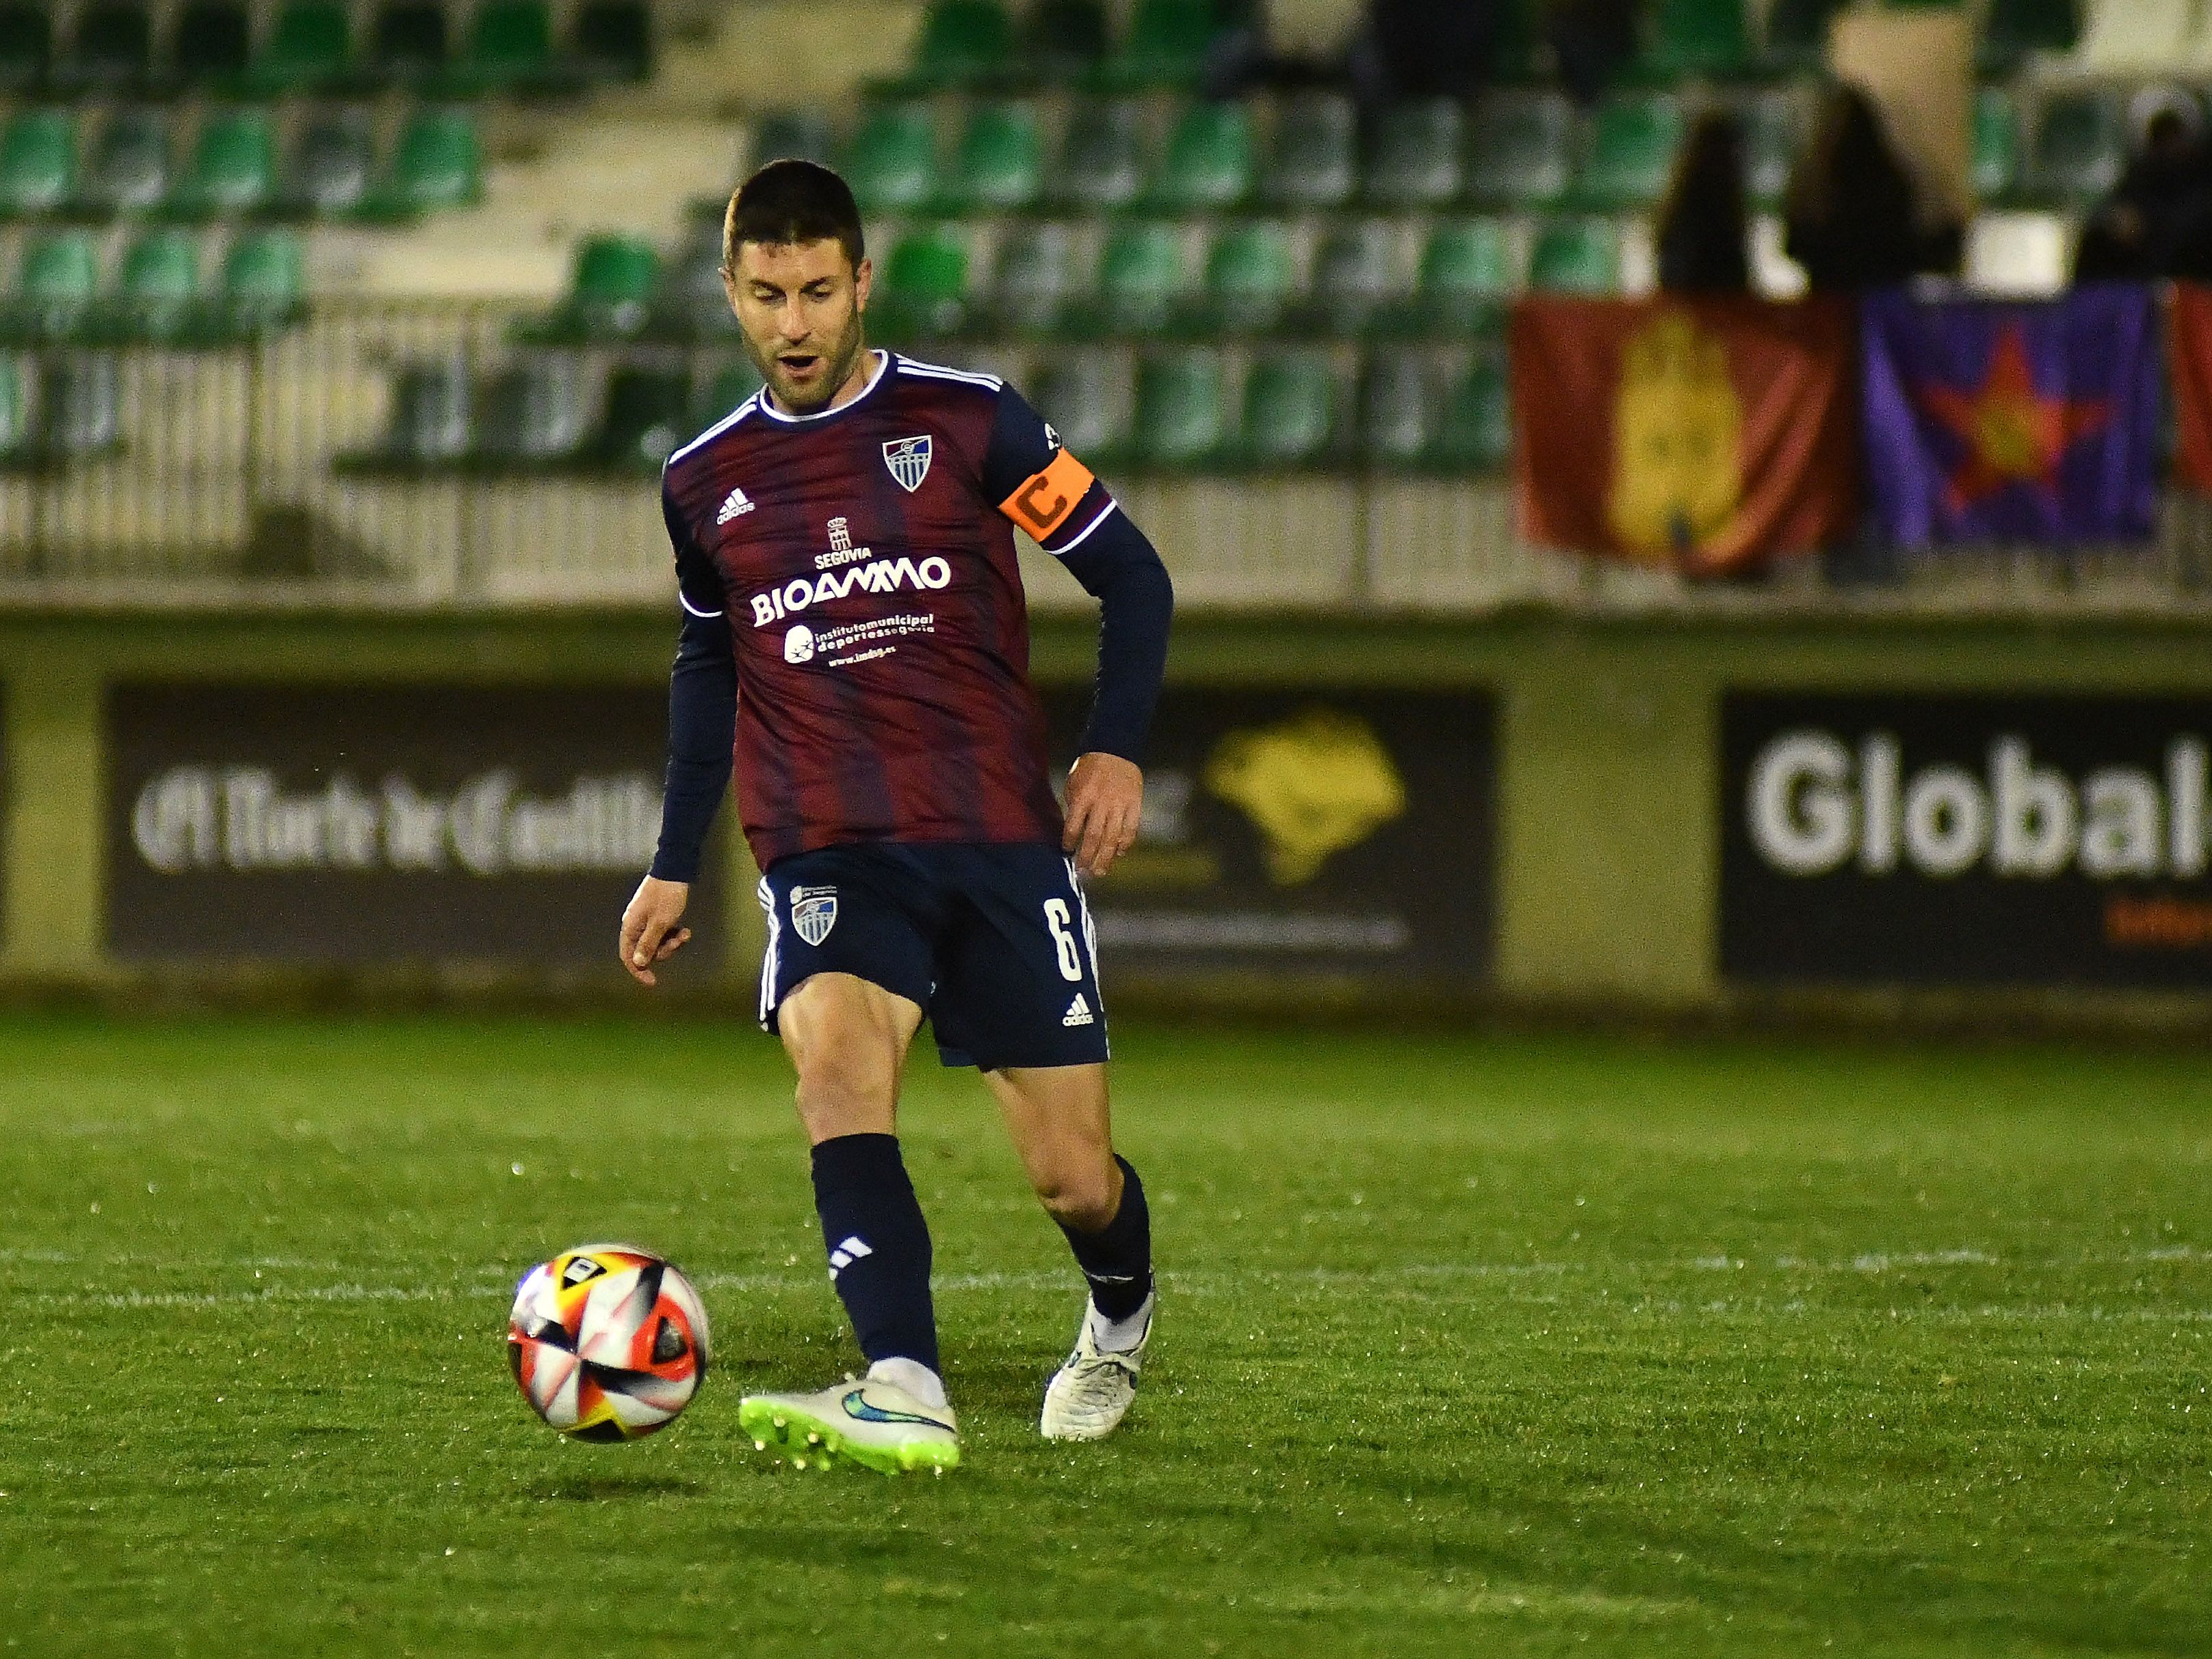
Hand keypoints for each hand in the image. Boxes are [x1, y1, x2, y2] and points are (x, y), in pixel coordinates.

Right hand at [619, 875, 692, 986]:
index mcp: (630, 927)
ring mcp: (644, 920)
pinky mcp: (655, 916)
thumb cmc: (667, 897)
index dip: (639, 971)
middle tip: (679, 941)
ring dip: (672, 942)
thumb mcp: (660, 923)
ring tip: (685, 933)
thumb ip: (648, 944)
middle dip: (664, 951)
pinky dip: (673, 933)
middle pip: (646, 951)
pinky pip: (662, 933)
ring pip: (657, 942)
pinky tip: (684, 929)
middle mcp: (634, 925)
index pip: (629, 957)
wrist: (674, 871)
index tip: (653, 982)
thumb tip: (638, 963)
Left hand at [1062, 752, 1142, 879]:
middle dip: (1087, 857)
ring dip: (1105, 858)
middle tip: (1083, 872)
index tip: (1067, 852)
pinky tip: (1119, 853)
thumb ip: (1073, 806)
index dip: (1069, 842)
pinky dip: (1125, 843)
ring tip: (1100, 872)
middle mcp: (1101, 804)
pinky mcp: (1135, 805)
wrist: (1115, 750)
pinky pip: (1131, 829)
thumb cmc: (1089, 768)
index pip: (1073, 827)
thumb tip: (1073, 832)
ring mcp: (1120, 805)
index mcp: (1083, 797)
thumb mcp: (1073, 783)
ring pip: (1112, 838)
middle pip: (1094, 837)